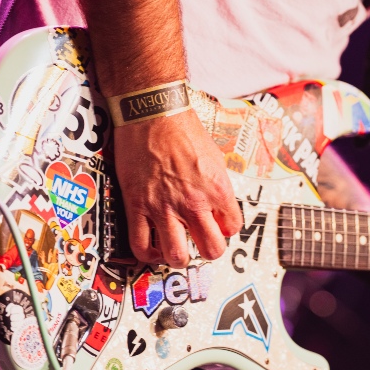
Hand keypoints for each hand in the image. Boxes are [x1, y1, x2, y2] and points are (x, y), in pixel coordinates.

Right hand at [113, 111, 242, 266]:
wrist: (152, 112)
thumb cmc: (183, 129)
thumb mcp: (215, 158)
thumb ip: (218, 188)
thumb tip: (219, 208)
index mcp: (217, 189)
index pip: (232, 228)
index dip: (225, 228)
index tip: (217, 224)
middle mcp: (193, 202)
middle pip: (211, 250)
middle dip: (208, 251)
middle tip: (200, 244)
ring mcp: (164, 207)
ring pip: (176, 256)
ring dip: (178, 257)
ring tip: (176, 249)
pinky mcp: (137, 206)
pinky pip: (141, 245)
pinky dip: (148, 253)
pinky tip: (152, 248)